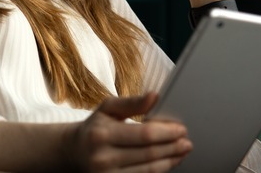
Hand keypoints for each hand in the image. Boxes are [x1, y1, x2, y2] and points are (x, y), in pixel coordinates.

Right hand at [65, 92, 191, 171]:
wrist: (73, 153)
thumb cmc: (94, 128)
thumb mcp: (107, 109)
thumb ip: (132, 103)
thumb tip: (155, 96)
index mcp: (102, 134)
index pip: (144, 135)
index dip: (166, 133)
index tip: (181, 129)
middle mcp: (103, 158)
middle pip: (149, 154)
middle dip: (172, 148)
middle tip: (187, 142)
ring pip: (148, 171)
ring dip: (170, 162)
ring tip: (181, 153)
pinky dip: (158, 172)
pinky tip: (167, 163)